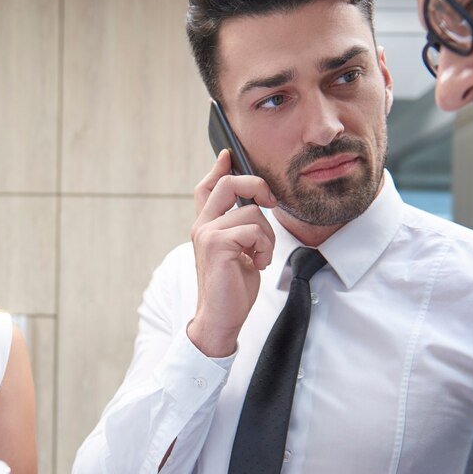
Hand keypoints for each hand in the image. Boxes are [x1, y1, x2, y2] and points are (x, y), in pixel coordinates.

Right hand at [187, 149, 278, 356]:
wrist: (220, 318)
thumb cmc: (231, 288)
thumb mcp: (237, 252)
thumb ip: (240, 228)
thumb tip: (255, 206)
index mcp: (206, 226)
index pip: (207, 188)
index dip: (219, 168)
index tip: (229, 155)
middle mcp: (202, 226)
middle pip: (228, 184)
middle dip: (256, 185)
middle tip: (270, 201)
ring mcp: (207, 234)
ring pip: (251, 212)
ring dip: (267, 236)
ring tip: (260, 256)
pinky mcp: (217, 244)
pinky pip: (253, 230)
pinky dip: (264, 248)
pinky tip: (257, 264)